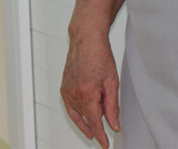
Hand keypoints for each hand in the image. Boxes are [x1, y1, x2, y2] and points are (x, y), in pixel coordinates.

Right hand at [61, 30, 120, 147]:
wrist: (86, 40)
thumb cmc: (100, 56)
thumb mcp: (112, 83)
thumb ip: (113, 107)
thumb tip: (114, 125)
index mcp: (88, 93)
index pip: (95, 123)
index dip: (101, 136)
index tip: (105, 145)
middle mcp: (75, 94)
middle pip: (88, 119)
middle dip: (97, 127)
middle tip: (106, 132)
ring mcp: (67, 91)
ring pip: (78, 114)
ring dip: (88, 121)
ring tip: (96, 128)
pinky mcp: (64, 88)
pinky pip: (70, 108)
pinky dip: (77, 116)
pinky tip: (83, 119)